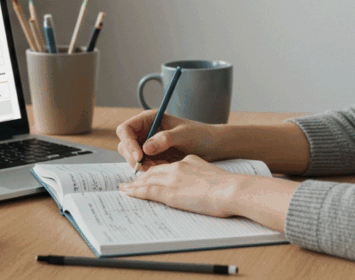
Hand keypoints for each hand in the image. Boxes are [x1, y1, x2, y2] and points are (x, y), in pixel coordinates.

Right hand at [115, 110, 220, 170]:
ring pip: (132, 158)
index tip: (140, 156)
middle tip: (149, 167)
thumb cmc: (200, 134)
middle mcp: (145, 131)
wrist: (212, 146)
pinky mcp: (153, 158)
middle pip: (125, 145)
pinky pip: (143, 166)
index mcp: (149, 119)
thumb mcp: (184, 134)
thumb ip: (166, 139)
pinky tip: (166, 169)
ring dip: (143, 165)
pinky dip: (150, 170)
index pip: (125, 129)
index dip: (128, 143)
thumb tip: (146, 148)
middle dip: (134, 158)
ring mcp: (148, 145)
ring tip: (163, 166)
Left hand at [118, 154, 239, 217]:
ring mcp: (172, 179)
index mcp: (188, 162)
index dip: (156, 171)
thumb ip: (199, 174)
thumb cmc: (227, 186)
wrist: (230, 190)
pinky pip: (147, 191)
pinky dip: (135, 191)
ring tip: (124, 188)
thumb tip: (196, 182)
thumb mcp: (211, 174)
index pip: (167, 166)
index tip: (149, 175)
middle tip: (131, 181)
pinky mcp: (170, 192)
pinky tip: (127, 192)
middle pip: (154, 171)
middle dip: (141, 176)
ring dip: (134, 184)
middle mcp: (177, 167)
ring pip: (147, 179)